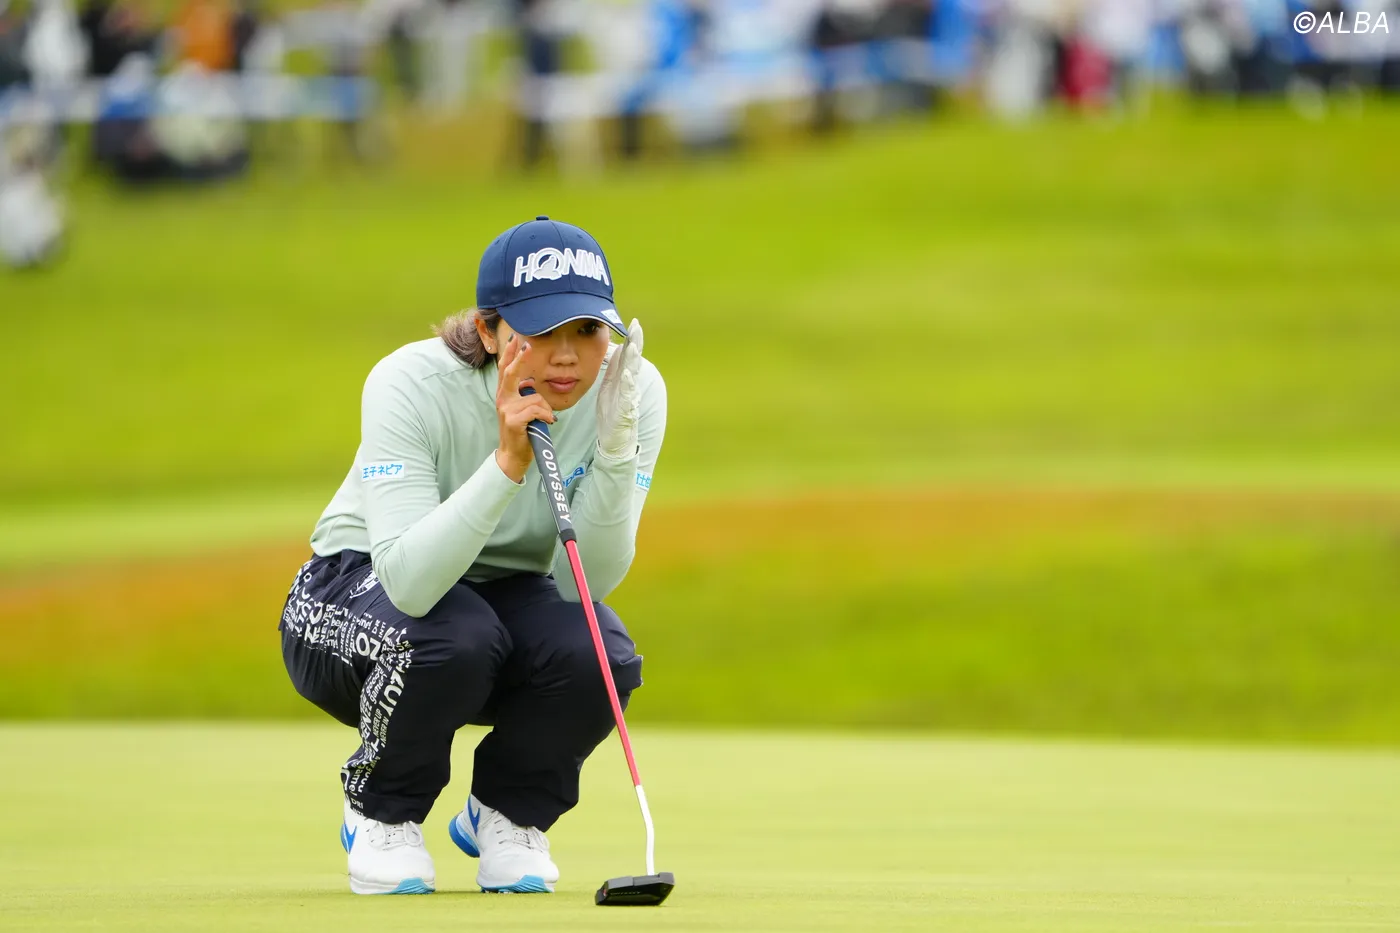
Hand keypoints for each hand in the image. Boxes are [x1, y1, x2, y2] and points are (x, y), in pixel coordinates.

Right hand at [493, 335, 554, 482]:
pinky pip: (537, 410)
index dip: (510, 354)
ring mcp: (506, 409)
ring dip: (546, 409)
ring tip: (545, 420)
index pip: (505, 370)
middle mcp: (503, 399)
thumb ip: (523, 395)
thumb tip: (530, 382)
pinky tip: (547, 423)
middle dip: (521, 358)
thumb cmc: (522, 432)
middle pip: (511, 373)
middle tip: (528, 345)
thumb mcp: (521, 410)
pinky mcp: (513, 420)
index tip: (516, 339)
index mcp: (504, 395)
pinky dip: (546, 416)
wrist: (513, 455)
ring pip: (535, 397)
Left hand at [596, 318, 642, 459]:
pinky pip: (628, 394)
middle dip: (636, 343)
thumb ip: (614, 368)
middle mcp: (630, 384)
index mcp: (624, 377)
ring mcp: (630, 396)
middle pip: (634, 360)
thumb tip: (617, 347)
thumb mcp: (610, 385)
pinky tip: (627, 373)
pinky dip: (628, 383)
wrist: (614, 438)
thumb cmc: (612, 411)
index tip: (634, 323)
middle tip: (637, 327)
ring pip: (633, 374)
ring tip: (633, 346)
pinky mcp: (627, 409)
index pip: (629, 354)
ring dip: (633, 360)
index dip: (632, 339)